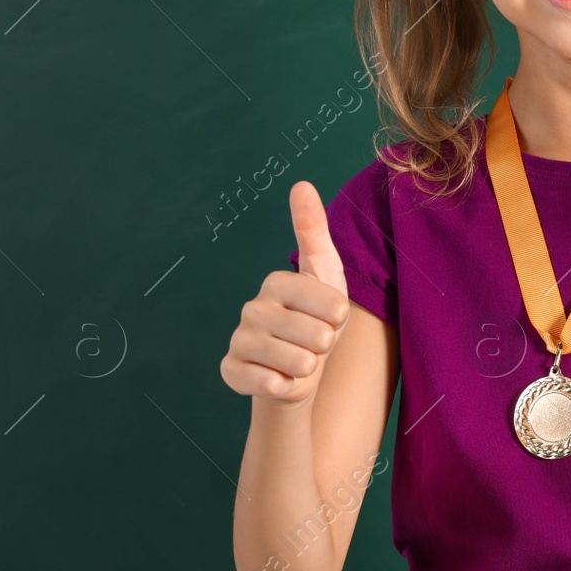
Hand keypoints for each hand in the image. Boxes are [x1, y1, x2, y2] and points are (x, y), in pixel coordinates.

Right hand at [220, 181, 350, 408]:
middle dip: (325, 347)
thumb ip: (314, 230)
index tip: (329, 318)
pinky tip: (278, 378)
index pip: (333, 305)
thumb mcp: (326, 275)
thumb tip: (301, 184)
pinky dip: (285, 386)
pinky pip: (273, 384)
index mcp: (278, 282)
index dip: (340, 320)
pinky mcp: (230, 371)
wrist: (296, 373)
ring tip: (298, 360)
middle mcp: (252, 307)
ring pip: (298, 363)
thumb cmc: (317, 321)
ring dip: (308, 368)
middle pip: (318, 336)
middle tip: (312, 343)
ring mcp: (239, 339)